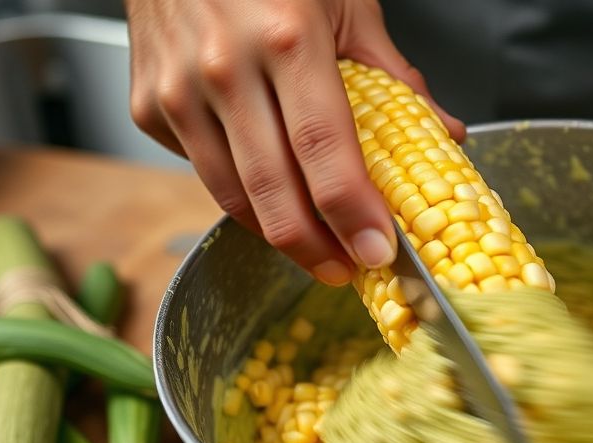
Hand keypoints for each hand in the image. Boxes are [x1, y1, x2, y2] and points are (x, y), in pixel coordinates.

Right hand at [125, 0, 464, 284]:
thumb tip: (443, 131)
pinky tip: (267, 189)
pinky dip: (240, 191)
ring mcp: (178, 91)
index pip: (324, 150)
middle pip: (273, 191)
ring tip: (316, 247)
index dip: (353, 212)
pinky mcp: (149, 107)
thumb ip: (393, 75)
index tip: (378, 250)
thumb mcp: (345, 3)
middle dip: (316, 248)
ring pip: (232, 195)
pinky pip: (202, 170)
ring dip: (278, 234)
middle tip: (347, 268)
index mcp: (287, 38)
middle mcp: (224, 67)